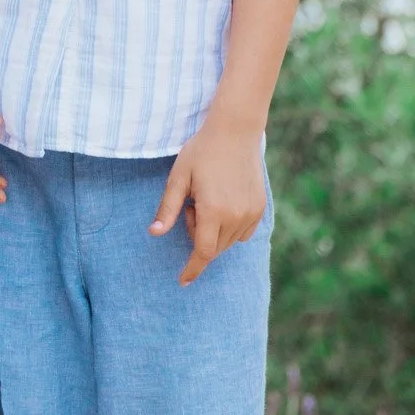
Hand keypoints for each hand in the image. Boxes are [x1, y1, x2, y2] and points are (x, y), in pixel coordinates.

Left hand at [149, 114, 266, 285]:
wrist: (235, 132)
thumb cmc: (201, 152)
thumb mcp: (178, 178)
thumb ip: (167, 209)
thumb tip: (154, 233)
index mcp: (213, 211)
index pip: (203, 252)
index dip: (192, 269)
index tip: (183, 281)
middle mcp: (236, 217)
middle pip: (214, 248)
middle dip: (198, 237)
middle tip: (191, 206)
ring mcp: (251, 214)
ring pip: (228, 242)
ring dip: (213, 232)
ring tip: (207, 200)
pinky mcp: (260, 209)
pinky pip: (242, 233)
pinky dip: (229, 229)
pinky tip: (222, 204)